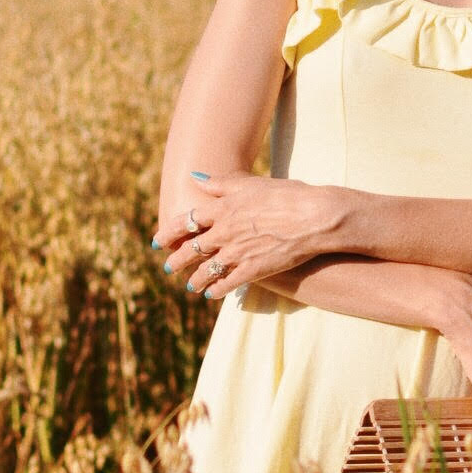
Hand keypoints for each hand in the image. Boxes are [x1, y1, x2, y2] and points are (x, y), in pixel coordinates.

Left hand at [155, 175, 339, 298]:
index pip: (186, 221)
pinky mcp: (253, 270)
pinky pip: (228, 284)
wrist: (313, 217)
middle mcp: (225, 232)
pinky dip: (217, 290)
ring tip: (190, 286)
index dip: (169, 231)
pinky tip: (211, 295)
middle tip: (168, 267)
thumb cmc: (286, 194)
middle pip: (191, 249)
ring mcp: (238, 253)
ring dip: (195, 279)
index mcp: (223, 209)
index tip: (158, 240)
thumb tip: (195, 177)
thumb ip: (221, 183)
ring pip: (206, 270)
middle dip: (176, 260)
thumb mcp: (250, 183)